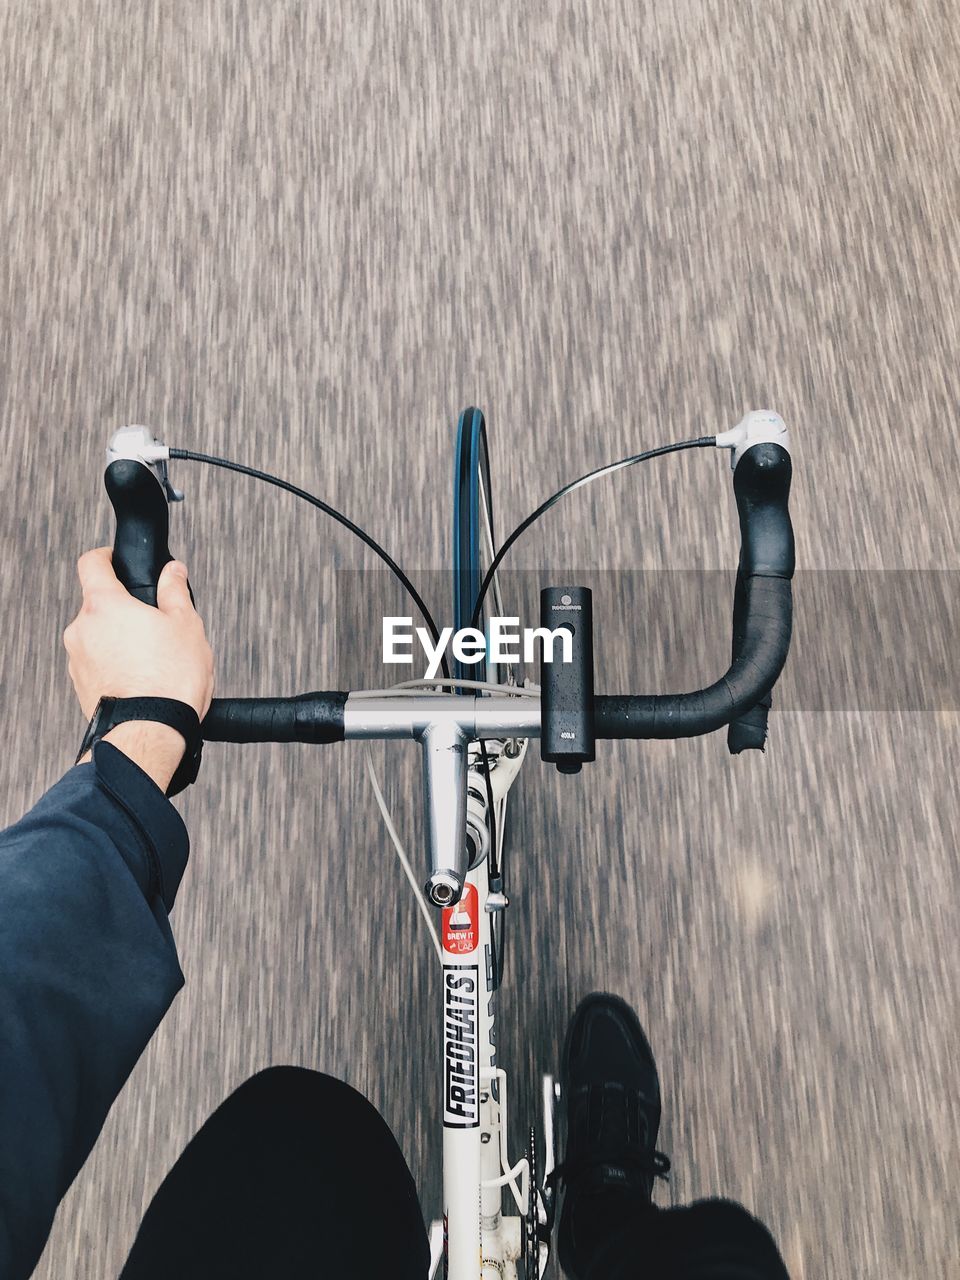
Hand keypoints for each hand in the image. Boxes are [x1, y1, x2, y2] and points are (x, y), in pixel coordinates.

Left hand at [63, 548, 214, 789]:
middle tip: (154, 623)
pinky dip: (115, 665)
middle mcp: (82, 628)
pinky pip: (97, 664)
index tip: (117, 560)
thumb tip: (172, 572)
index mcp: (105, 604)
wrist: (151, 730)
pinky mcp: (80, 686)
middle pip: (98, 604)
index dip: (106, 556)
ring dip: (119, 640)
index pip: (92, 562)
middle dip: (124, 610)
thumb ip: (175, 591)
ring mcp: (77, 659)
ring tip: (153, 659)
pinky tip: (142, 678)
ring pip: (98, 636)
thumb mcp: (185, 625)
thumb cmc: (169, 679)